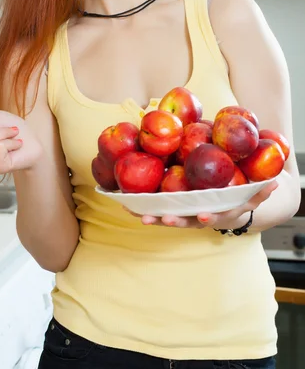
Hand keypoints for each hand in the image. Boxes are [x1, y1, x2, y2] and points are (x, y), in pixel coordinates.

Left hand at [125, 181, 278, 228]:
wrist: (231, 207)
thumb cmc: (240, 197)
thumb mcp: (253, 195)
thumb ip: (262, 190)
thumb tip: (274, 181)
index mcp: (219, 213)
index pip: (213, 217)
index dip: (207, 218)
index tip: (201, 217)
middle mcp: (201, 217)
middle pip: (185, 222)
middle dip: (172, 221)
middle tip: (158, 219)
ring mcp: (187, 215)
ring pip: (168, 218)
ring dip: (152, 217)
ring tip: (137, 214)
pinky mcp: (175, 210)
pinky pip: (158, 210)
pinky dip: (144, 209)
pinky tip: (127, 204)